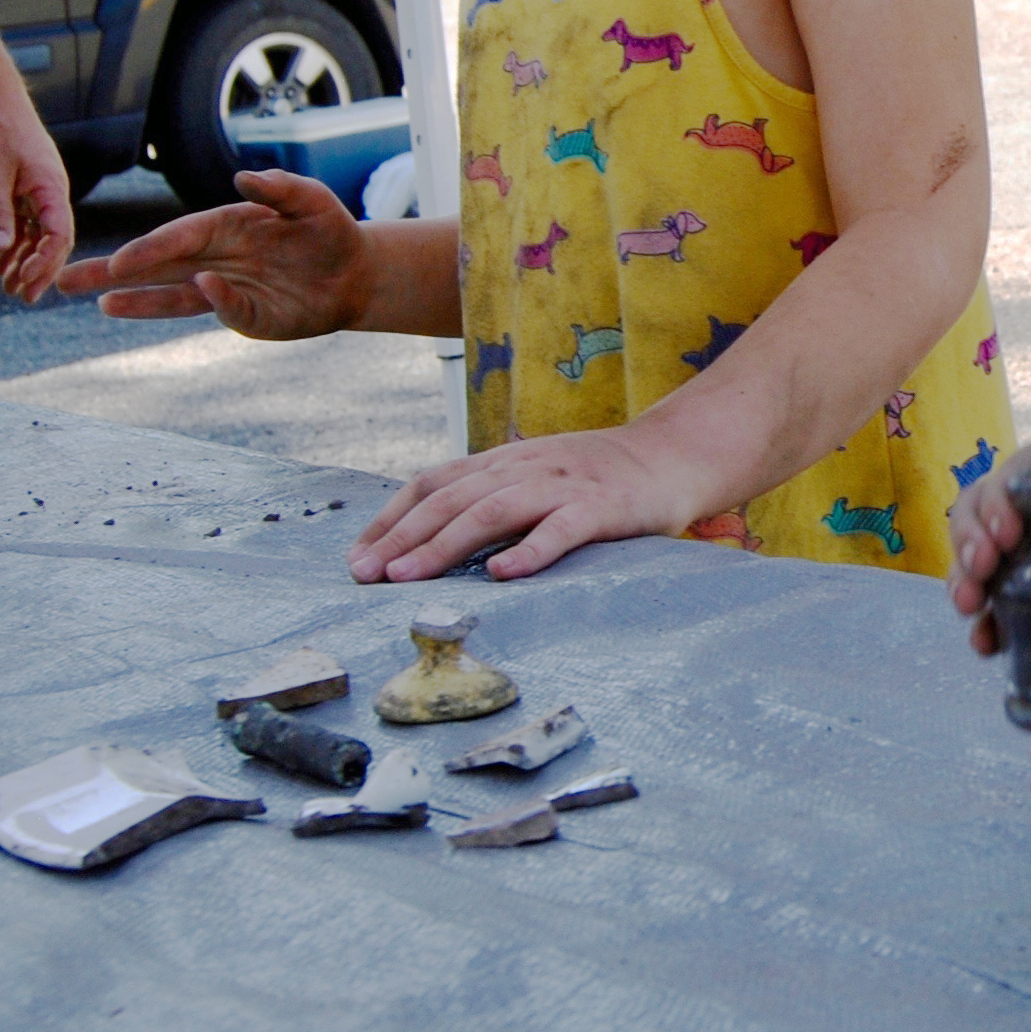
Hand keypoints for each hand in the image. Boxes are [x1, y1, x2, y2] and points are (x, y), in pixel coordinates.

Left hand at [0, 86, 74, 301]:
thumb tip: (0, 248)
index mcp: (52, 190)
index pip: (58, 236)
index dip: (44, 262)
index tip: (25, 280)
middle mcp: (51, 195)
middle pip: (53, 242)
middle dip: (38, 271)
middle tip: (21, 296)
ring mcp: (39, 193)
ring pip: (38, 236)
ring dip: (24, 260)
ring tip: (6, 285)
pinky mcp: (25, 190)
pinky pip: (25, 224)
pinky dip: (14, 243)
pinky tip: (0, 260)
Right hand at [57, 168, 369, 337]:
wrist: (357, 272)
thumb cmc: (329, 230)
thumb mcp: (312, 199)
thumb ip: (281, 187)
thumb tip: (243, 177)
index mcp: (223, 225)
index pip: (177, 237)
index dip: (147, 249)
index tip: (117, 263)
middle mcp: (215, 257)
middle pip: (156, 266)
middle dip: (110, 274)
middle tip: (61, 279)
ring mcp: (227, 289)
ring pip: (172, 296)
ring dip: (135, 301)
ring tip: (96, 303)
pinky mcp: (246, 315)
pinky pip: (224, 310)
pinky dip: (212, 302)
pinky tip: (198, 292)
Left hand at [350, 424, 701, 582]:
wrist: (672, 455)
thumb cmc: (598, 478)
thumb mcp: (535, 477)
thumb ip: (491, 497)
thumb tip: (428, 539)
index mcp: (504, 461)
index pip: (433, 482)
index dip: (391, 517)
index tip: (358, 556)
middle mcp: (525, 467)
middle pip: (451, 498)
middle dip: (402, 537)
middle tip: (366, 574)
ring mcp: (563, 485)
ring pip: (493, 510)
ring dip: (444, 544)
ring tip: (409, 576)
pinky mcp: (601, 508)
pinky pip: (561, 529)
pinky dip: (529, 550)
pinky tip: (503, 574)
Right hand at [947, 419, 1030, 655]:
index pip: (1015, 472)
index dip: (996, 501)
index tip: (1008, 536)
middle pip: (982, 514)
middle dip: (966, 544)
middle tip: (979, 576)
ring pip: (986, 560)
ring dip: (967, 583)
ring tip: (972, 612)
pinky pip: (1013, 605)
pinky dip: (994, 624)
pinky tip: (989, 644)